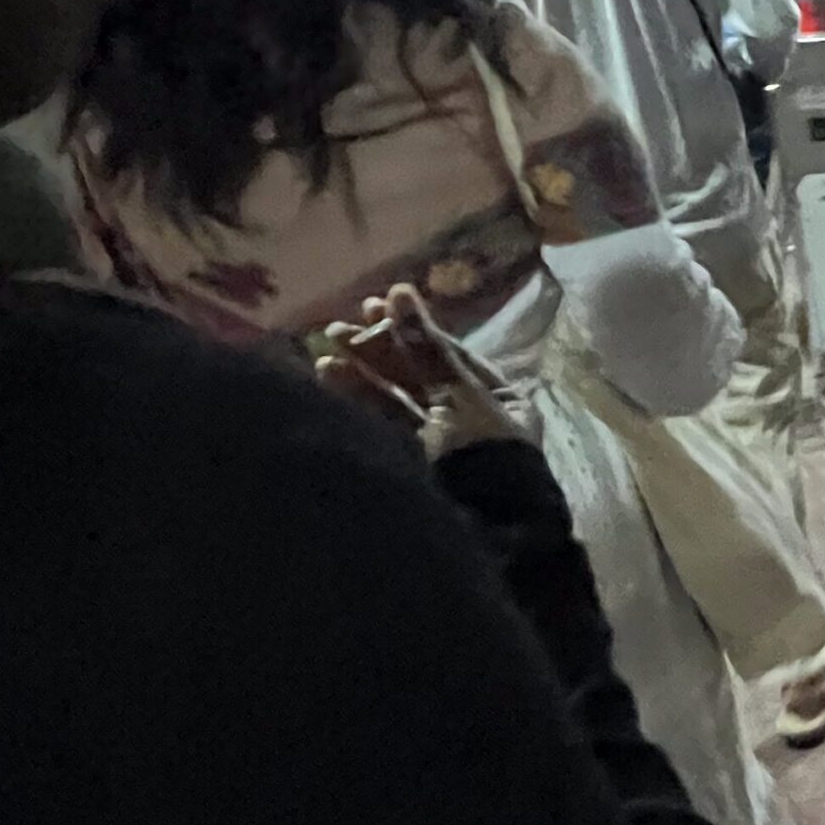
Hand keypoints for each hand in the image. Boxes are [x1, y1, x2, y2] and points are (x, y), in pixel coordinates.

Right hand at [317, 284, 530, 458]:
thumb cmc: (483, 454)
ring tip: (324, 353)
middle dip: (379, 350)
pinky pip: (380, 428)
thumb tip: (400, 293)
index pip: (449, 353)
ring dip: (359, 376)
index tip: (377, 303)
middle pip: (418, 376)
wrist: (483, 532)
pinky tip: (326, 381)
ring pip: (394, 402)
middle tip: (337, 327)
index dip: (413, 329)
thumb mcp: (460, 396)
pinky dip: (355, 405)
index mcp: (500, 397)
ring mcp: (437, 446)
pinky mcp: (409, 468)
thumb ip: (426, 350)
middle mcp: (470, 418)